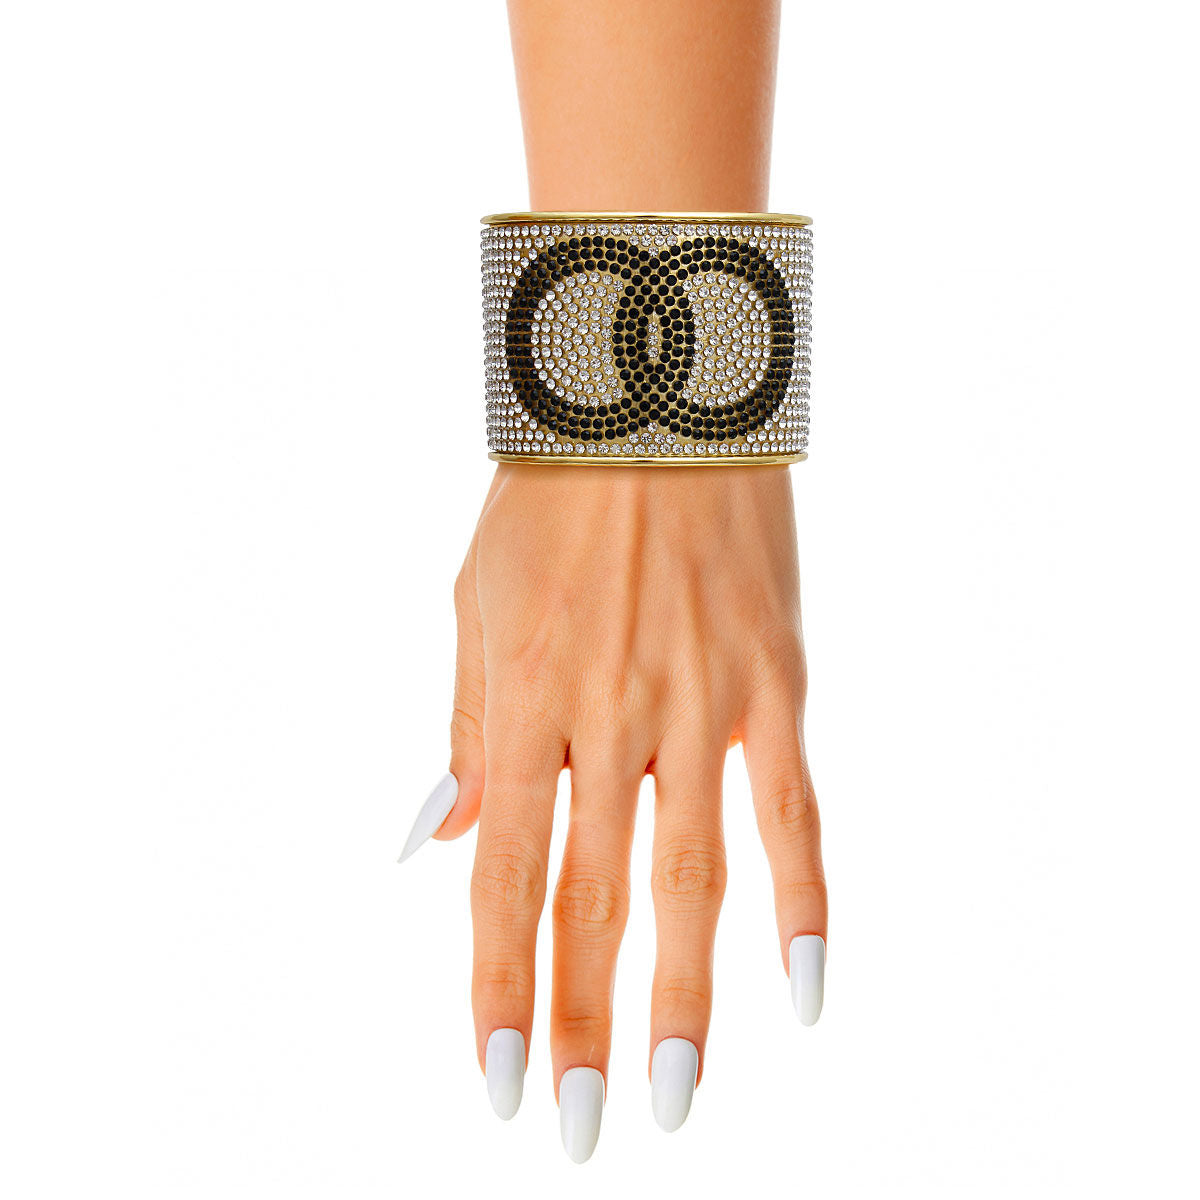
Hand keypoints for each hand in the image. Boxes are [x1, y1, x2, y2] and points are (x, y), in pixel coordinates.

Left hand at [400, 463, 825, 1159]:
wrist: (650, 396)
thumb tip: (435, 839)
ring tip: (669, 1100)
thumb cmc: (548, 503)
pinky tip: (801, 993)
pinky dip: (801, 901)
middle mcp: (606, 716)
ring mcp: (697, 702)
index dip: (496, 986)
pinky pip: (790, 808)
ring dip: (678, 996)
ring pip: (687, 876)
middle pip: (588, 897)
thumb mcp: (474, 605)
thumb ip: (463, 729)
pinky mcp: (771, 681)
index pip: (503, 876)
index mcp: (520, 700)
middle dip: (576, 1022)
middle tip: (573, 1131)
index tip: (495, 1081)